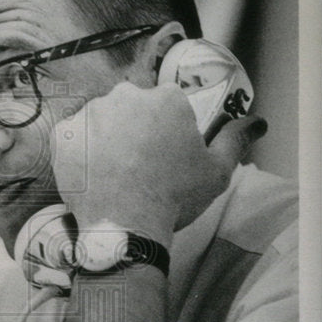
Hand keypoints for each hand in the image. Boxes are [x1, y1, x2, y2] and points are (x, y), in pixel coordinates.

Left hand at [51, 81, 266, 248]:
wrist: (124, 225)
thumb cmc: (173, 197)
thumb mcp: (217, 171)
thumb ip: (236, 139)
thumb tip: (257, 123)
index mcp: (165, 98)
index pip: (165, 103)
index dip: (165, 128)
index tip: (164, 152)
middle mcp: (125, 97)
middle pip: (131, 107)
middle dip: (135, 129)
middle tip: (139, 165)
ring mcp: (91, 114)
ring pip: (101, 120)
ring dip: (106, 139)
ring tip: (115, 173)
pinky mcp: (64, 135)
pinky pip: (73, 137)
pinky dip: (80, 153)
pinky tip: (94, 176)